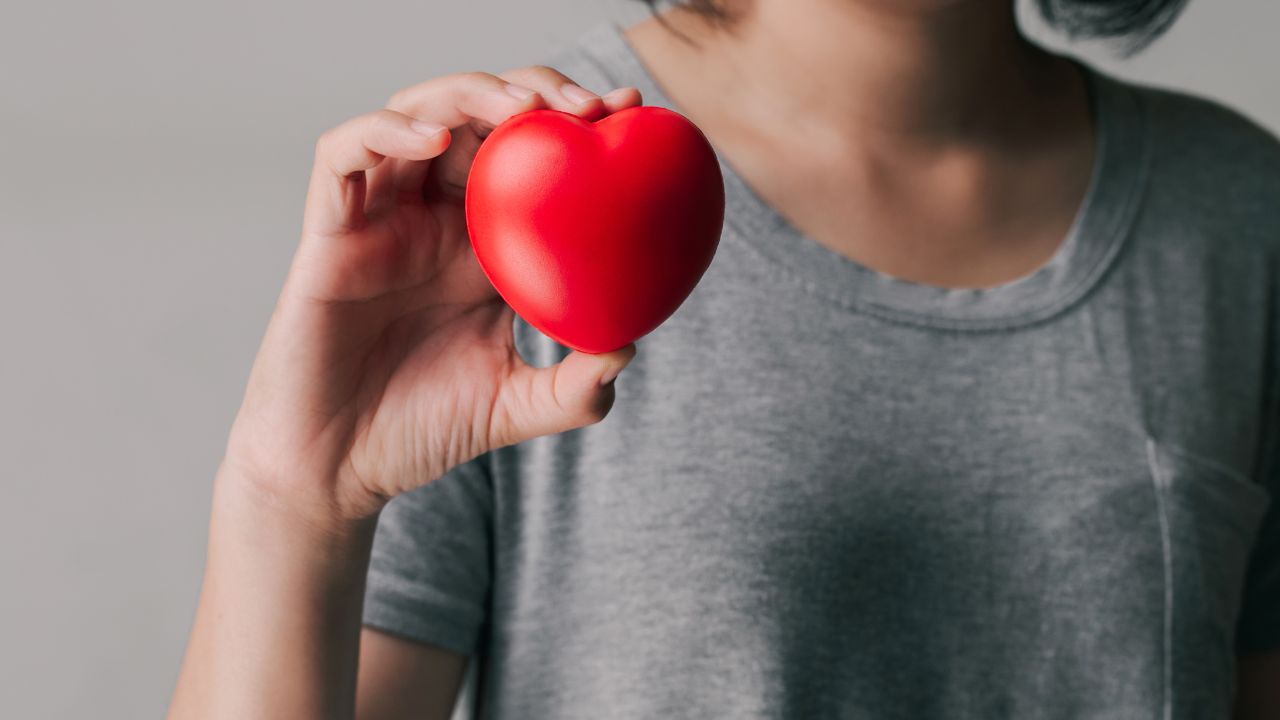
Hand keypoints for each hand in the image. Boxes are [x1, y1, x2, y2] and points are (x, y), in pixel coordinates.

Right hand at [224, 68, 641, 524]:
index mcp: (481, 244)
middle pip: (477, 115)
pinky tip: (434, 140)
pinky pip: (342, 158)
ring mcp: (380, 219)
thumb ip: (574, 388)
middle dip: (533, 90)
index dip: (573, 122)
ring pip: (414, 114)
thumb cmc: (420, 429)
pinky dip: (384, 132)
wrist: (338, 469)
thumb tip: (627, 346)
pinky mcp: (328, 234)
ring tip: (522, 107)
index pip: (527, 155)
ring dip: (468, 93)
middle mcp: (433, 218)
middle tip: (586, 106)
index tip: (630, 111)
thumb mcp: (515, 406)